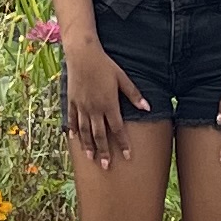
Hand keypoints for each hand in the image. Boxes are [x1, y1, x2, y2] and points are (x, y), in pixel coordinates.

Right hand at [59, 39, 135, 167]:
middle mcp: (94, 108)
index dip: (123, 143)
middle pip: (100, 135)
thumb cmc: (105, 65)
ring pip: (84, 130)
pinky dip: (73, 130)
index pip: (117, 129)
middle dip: (104, 151)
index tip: (127, 156)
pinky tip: (74, 139)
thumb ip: (134, 95)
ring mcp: (81, 106)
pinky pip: (72, 119)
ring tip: (91, 158)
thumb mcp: (122, 78)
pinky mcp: (72, 101)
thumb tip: (148, 108)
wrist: (82, 54)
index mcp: (109, 104)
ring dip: (88, 145)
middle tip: (106, 166)